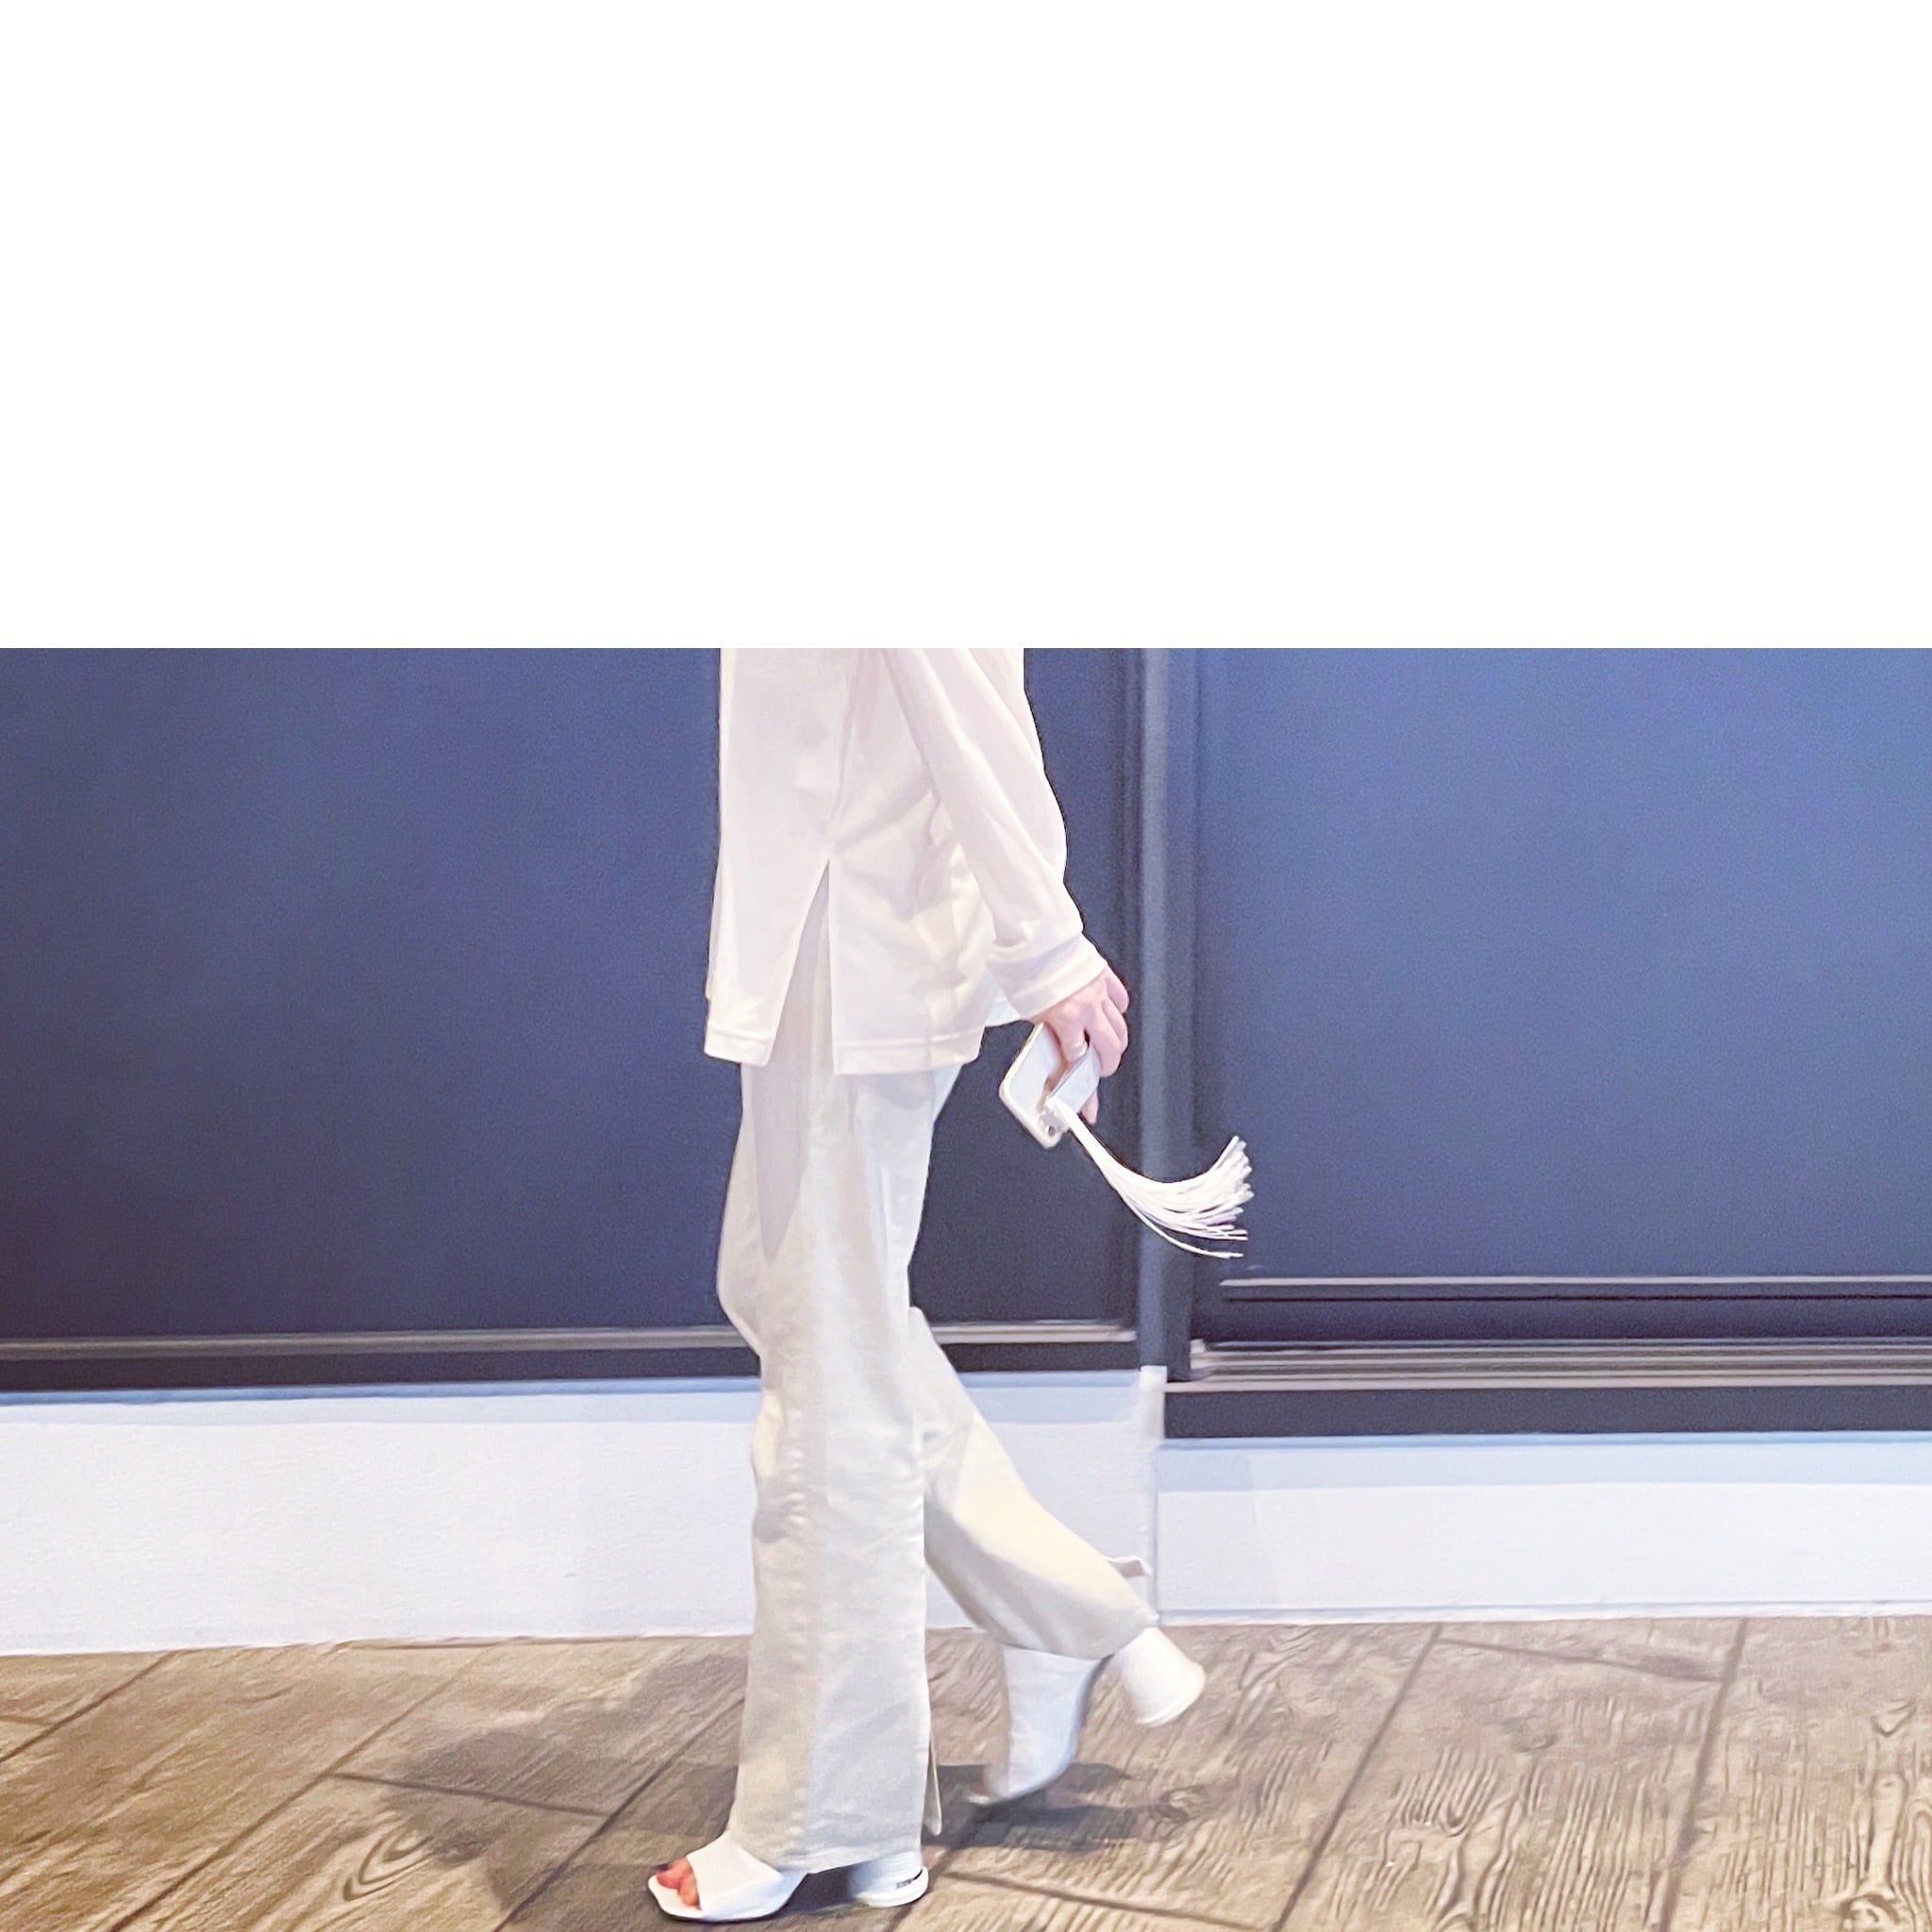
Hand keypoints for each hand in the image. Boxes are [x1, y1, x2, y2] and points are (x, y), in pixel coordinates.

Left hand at [1034, 965, 1128, 1123]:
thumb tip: (1058, 1051)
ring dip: (1116, 1044)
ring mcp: (1100, 992)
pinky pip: (1120, 999)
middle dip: (1107, 1066)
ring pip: (1120, 1027)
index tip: (1084, 1101)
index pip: (1078, 1060)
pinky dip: (1119, 1011)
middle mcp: (1088, 1007)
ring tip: (1109, 1051)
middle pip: (1109, 1048)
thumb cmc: (1026, 969)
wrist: (1035, 936)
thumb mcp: (1031, 1012)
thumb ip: (1049, 1033)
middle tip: (1100, 1072)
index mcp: (1067, 1018)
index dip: (1081, 1085)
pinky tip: (1113, 1015)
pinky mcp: (1104, 976)